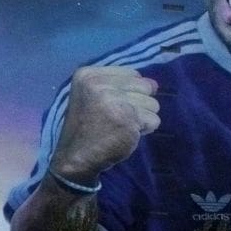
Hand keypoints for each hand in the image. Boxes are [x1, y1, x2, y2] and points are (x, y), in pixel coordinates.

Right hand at [47, 66, 159, 187]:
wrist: (76, 156)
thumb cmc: (87, 126)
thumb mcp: (92, 95)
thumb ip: (120, 85)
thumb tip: (154, 84)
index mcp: (88, 75)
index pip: (132, 73)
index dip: (130, 91)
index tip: (113, 105)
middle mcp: (100, 84)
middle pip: (145, 86)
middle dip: (139, 103)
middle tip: (119, 117)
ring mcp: (114, 100)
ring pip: (152, 103)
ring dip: (142, 118)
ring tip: (122, 126)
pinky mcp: (127, 118)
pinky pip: (154, 120)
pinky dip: (144, 130)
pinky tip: (126, 134)